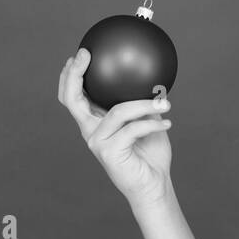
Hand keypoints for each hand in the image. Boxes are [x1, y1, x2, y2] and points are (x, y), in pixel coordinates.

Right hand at [57, 48, 174, 208]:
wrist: (153, 185)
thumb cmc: (150, 154)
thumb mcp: (147, 122)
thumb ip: (141, 104)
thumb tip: (153, 79)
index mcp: (95, 122)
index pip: (73, 97)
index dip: (70, 76)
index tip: (81, 53)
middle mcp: (90, 131)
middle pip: (72, 99)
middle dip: (74, 74)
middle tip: (86, 55)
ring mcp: (97, 142)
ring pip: (118, 111)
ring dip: (145, 104)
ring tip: (166, 102)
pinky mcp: (109, 152)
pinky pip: (133, 128)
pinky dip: (153, 124)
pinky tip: (168, 123)